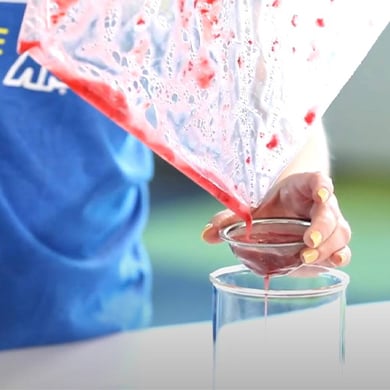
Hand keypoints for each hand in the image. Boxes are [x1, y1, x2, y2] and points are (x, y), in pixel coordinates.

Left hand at [201, 171, 351, 267]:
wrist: (288, 209)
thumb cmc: (273, 207)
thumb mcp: (253, 209)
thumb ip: (230, 219)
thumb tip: (205, 235)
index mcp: (305, 187)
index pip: (319, 181)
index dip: (322, 187)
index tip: (321, 193)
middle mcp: (323, 204)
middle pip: (332, 214)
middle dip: (322, 230)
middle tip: (307, 244)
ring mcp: (331, 223)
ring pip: (340, 233)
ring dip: (328, 247)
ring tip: (308, 258)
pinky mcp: (332, 241)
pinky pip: (342, 248)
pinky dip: (338, 256)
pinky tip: (331, 262)